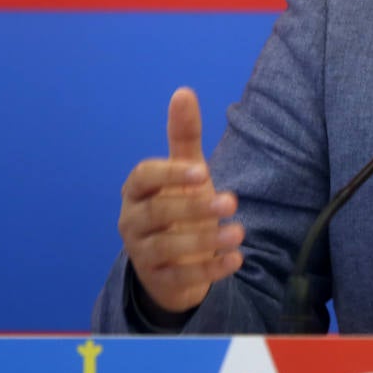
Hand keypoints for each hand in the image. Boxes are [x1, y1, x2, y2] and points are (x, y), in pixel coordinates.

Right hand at [117, 88, 244, 313]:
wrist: (172, 260)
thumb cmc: (178, 206)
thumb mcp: (184, 171)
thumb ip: (183, 136)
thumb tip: (183, 92)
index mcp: (137, 191)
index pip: (143, 178)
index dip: (169, 174)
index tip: (202, 171)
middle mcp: (133, 222)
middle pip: (156, 214)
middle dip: (193, 208)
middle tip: (231, 202)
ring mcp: (143, 254)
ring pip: (167, 248)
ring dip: (206, 240)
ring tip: (239, 232)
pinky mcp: (160, 280)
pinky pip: (181, 276)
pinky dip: (209, 269)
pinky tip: (237, 259)